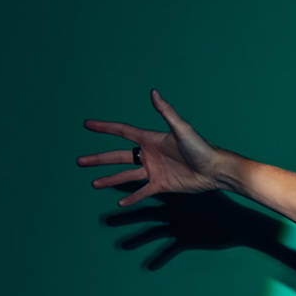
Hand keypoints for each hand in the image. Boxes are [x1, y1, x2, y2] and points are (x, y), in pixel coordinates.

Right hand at [77, 88, 241, 206]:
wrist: (215, 170)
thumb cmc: (201, 148)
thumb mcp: (181, 129)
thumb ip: (166, 112)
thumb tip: (153, 92)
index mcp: (151, 139)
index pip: (121, 132)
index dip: (104, 128)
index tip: (87, 125)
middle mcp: (149, 154)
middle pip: (118, 156)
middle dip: (99, 159)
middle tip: (80, 161)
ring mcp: (154, 170)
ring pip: (126, 175)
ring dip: (110, 179)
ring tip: (94, 183)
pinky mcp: (162, 185)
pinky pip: (143, 191)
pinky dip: (132, 197)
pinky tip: (120, 202)